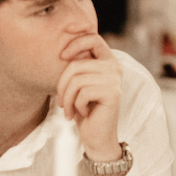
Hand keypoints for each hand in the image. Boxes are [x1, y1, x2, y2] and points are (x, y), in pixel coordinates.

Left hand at [55, 33, 123, 163]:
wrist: (96, 136)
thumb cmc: (84, 109)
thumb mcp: (78, 84)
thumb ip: (76, 66)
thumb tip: (61, 48)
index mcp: (107, 61)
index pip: (92, 38)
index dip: (75, 42)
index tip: (61, 55)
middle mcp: (114, 67)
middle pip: (76, 64)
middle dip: (62, 85)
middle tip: (62, 102)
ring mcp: (115, 79)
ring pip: (77, 79)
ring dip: (68, 98)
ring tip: (70, 109)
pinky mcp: (112, 93)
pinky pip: (83, 92)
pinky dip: (76, 105)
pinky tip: (83, 113)